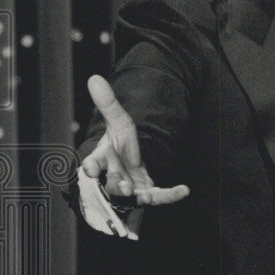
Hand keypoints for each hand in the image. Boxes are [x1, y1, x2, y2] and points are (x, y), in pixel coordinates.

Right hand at [81, 75, 189, 206]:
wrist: (134, 162)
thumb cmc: (121, 144)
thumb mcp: (118, 121)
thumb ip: (108, 104)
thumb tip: (94, 78)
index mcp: (104, 159)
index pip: (94, 163)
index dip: (91, 167)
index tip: (90, 169)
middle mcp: (115, 176)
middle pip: (113, 183)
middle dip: (117, 185)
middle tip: (124, 187)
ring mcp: (132, 188)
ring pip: (132, 195)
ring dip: (136, 195)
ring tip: (142, 194)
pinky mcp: (149, 194)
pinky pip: (160, 197)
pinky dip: (171, 195)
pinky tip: (184, 190)